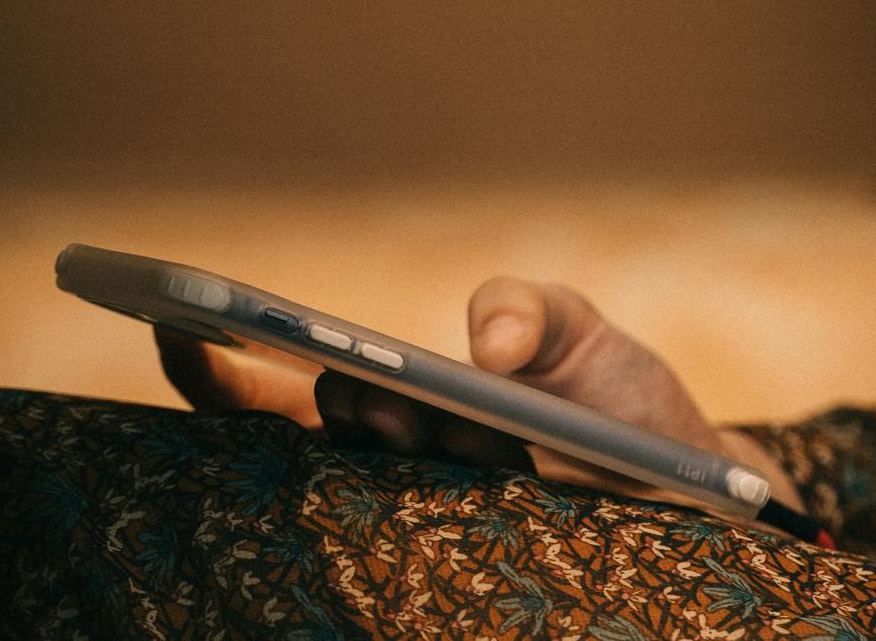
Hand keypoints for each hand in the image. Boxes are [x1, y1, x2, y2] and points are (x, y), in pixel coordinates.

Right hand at [154, 277, 803, 512]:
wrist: (703, 487)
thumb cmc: (618, 404)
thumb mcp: (575, 331)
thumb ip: (524, 308)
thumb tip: (483, 350)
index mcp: (399, 406)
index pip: (283, 390)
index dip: (217, 361)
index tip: (171, 316)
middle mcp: (400, 470)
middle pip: (307, 442)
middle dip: (296, 398)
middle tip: (320, 364)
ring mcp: (436, 521)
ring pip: (366, 490)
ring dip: (376, 439)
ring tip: (405, 406)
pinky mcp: (482, 566)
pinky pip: (426, 554)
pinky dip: (414, 525)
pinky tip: (453, 473)